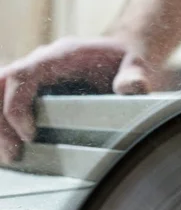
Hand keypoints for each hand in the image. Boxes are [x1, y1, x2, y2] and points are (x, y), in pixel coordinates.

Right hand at [0, 36, 153, 163]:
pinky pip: (6, 102)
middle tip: (14, 155)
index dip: (17, 106)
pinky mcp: (33, 89)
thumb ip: (134, 76)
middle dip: (0, 120)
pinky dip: (5, 124)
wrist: (120, 52)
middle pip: (0, 84)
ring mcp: (34, 75)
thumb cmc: (125, 60)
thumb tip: (129, 88)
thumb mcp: (137, 64)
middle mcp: (40, 62)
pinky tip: (11, 148)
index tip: (30, 136)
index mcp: (60, 55)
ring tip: (12, 157)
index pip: (22, 75)